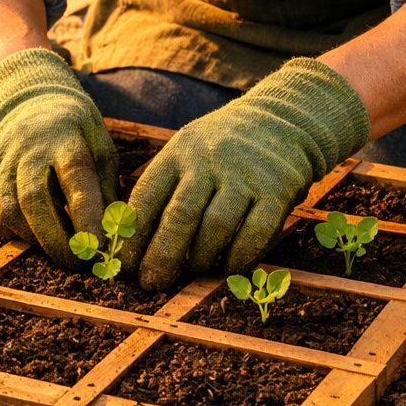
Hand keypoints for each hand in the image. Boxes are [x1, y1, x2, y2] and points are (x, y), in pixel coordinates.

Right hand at [0, 48, 118, 265]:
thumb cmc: (77, 132)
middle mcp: (29, 147)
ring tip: (57, 250)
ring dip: (33, 239)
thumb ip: (108, 188)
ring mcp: (2, 160)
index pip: (76, 176)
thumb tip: (116, 235)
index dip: (86, 213)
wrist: (31, 100)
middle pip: (33, 198)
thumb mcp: (101, 148)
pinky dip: (10, 232)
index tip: (98, 245)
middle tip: (76, 263)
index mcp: (66, 137)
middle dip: (55, 238)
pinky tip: (31, 236)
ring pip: (8, 209)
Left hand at [128, 58, 369, 288]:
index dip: (133, 237)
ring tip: (192, 270)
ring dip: (200, 258)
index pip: (146, 198)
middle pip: (180, 216)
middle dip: (162, 257)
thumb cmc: (219, 150)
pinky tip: (227, 267)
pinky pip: (255, 233)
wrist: (280, 121)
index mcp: (178, 152)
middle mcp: (209, 160)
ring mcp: (245, 174)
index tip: (125, 266)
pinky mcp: (277, 189)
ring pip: (216, 227)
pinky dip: (238, 257)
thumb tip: (131, 246)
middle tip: (152, 283)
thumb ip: (162, 192)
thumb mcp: (185, 154)